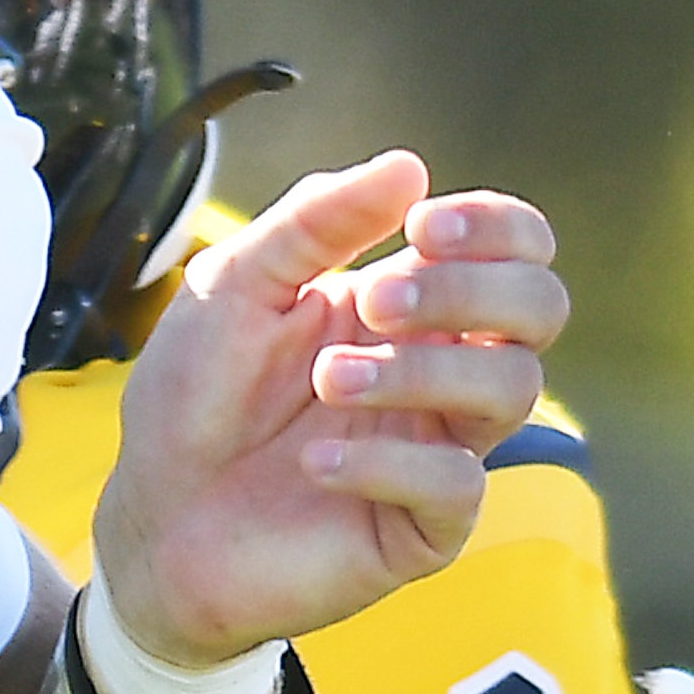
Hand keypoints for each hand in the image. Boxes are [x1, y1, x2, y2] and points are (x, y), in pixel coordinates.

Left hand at [88, 152, 564, 676]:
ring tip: (328, 379)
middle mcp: (441, 369)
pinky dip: (389, 461)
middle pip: (540, 309)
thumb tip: (410, 166)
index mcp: (409, 302)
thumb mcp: (236, 284)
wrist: (154, 512)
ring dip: (421, 370)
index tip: (421, 226)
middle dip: (472, 289)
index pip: (516, 249)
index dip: (496, 227)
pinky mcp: (421, 527)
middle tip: (376, 299)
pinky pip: (458, 485)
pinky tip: (315, 462)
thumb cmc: (195, 393)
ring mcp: (438, 446)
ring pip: (513, 390)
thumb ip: (316, 222)